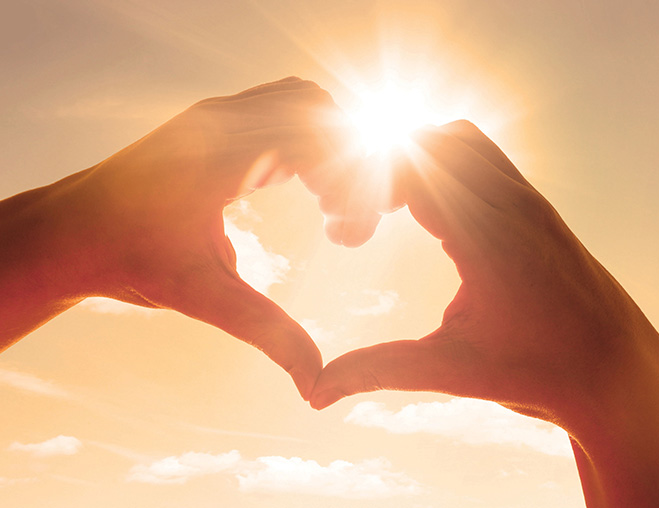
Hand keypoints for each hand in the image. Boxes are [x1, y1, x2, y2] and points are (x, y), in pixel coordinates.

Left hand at [0, 77, 376, 398]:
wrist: (67, 235)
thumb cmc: (129, 261)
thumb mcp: (204, 298)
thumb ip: (267, 331)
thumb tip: (315, 382)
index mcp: (225, 151)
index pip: (322, 136)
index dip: (352, 183)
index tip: (346, 236)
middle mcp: (222, 119)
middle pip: (319, 106)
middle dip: (347, 159)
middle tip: (340, 218)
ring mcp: (215, 114)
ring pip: (301, 99)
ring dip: (328, 144)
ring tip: (326, 203)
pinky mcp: (212, 122)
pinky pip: (278, 109)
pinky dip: (305, 140)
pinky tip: (302, 189)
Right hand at [310, 121, 658, 506]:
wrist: (616, 372)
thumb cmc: (540, 374)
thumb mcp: (452, 371)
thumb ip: (377, 370)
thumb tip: (311, 394)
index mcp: (488, 238)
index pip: (412, 169)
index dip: (362, 185)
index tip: (337, 225)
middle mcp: (512, 206)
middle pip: (431, 141)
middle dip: (383, 166)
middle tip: (352, 217)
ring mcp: (530, 201)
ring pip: (461, 139)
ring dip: (417, 157)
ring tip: (384, 208)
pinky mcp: (538, 207)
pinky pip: (485, 158)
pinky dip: (446, 164)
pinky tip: (428, 212)